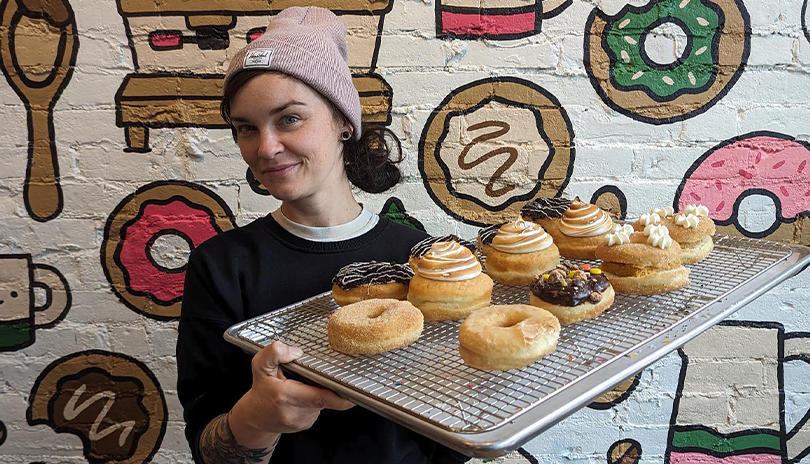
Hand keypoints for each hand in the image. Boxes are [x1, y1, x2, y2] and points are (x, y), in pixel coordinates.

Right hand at [230, 341, 353, 439]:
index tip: (354, 389)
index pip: (321, 397)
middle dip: (328, 385)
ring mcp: (304, 421)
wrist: (254, 419)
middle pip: (326, 396)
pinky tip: (302, 393)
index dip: (342, 395)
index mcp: (287, 397)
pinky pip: (318, 407)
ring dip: (318, 390)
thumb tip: (297, 351)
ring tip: (303, 384)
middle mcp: (297, 412)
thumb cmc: (260, 390)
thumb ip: (274, 353)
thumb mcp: (259, 367)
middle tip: (318, 375)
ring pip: (322, 401)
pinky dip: (314, 398)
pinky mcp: (307, 424)